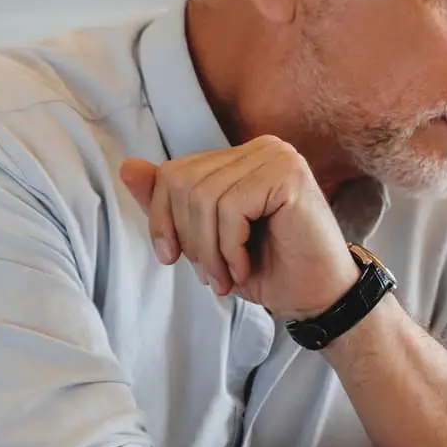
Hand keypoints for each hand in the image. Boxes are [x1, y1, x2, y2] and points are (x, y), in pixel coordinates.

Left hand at [121, 137, 356, 320]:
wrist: (318, 298)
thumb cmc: (269, 269)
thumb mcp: (206, 239)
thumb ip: (170, 204)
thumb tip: (128, 166)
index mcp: (242, 157)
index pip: (174, 172)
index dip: (162, 219)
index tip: (173, 259)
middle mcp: (261, 148)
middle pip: (183, 182)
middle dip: (187, 238)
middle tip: (211, 276)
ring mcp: (277, 157)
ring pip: (203, 197)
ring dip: (209, 250)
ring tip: (228, 277)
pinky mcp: (288, 175)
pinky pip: (231, 207)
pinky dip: (229, 247)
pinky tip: (245, 266)